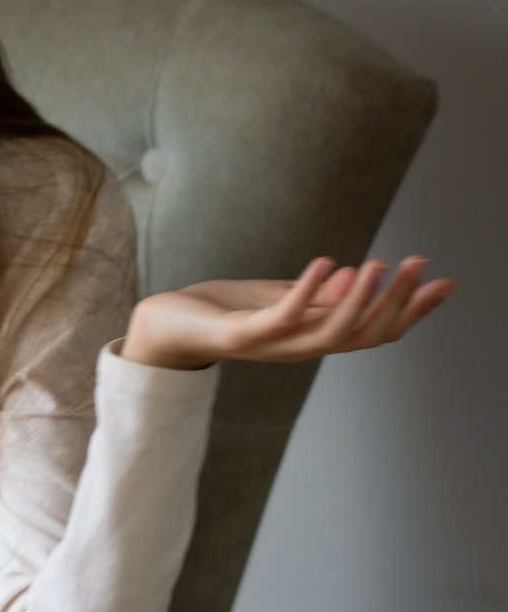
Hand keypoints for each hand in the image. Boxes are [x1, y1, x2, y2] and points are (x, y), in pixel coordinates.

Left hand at [121, 256, 455, 370]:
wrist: (167, 324)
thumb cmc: (223, 311)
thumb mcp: (279, 298)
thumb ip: (318, 296)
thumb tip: (361, 276)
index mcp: (312, 339)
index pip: (374, 332)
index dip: (411, 311)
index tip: (444, 282)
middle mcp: (299, 349)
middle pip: (362, 334)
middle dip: (395, 300)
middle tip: (419, 263)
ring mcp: (271, 346)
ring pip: (330, 333)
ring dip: (358, 301)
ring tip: (378, 265)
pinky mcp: (242, 335)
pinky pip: (282, 317)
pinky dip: (307, 291)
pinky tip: (327, 262)